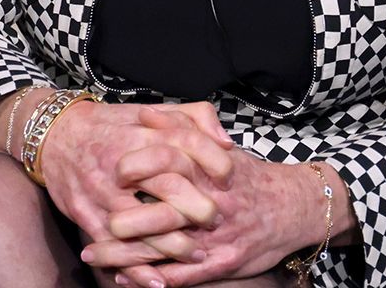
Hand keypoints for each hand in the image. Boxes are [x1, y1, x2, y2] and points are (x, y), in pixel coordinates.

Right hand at [42, 99, 235, 284]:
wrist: (57, 135)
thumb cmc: (112, 125)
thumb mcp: (152, 110)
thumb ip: (193, 117)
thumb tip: (226, 142)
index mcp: (142, 133)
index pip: (184, 144)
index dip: (211, 160)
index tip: (229, 177)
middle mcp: (123, 161)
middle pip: (167, 187)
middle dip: (197, 208)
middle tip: (216, 220)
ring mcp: (102, 191)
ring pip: (142, 224)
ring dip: (173, 245)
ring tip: (197, 253)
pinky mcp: (85, 213)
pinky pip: (113, 246)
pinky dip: (135, 268)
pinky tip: (157, 281)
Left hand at [84, 125, 321, 287]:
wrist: (292, 208)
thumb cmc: (248, 176)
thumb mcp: (220, 146)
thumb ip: (185, 127)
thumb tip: (146, 115)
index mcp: (210, 170)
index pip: (173, 161)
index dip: (143, 164)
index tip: (115, 166)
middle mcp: (212, 203)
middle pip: (165, 211)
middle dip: (129, 218)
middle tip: (96, 217)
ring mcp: (215, 236)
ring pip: (167, 248)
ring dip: (127, 254)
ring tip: (93, 254)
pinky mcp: (221, 262)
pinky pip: (182, 275)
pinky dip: (151, 278)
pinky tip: (122, 279)